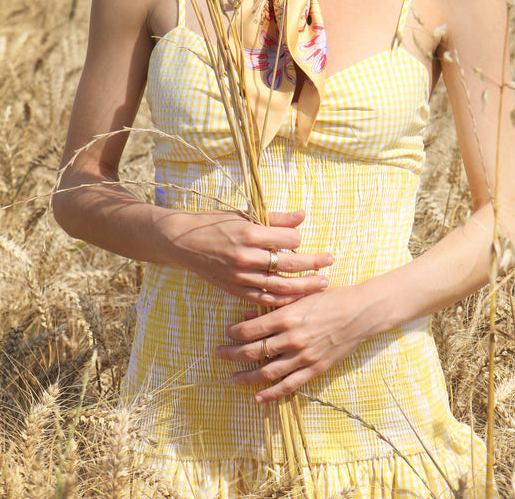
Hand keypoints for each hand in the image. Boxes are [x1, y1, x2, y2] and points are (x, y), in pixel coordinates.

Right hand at [159, 207, 332, 305]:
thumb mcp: (245, 214)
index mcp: (249, 234)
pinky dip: (282, 300)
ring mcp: (240, 276)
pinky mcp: (235, 290)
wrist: (183, 241)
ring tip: (322, 284)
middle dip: (313, 264)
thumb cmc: (215, 223)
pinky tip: (296, 298)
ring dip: (303, 286)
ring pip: (279, 286)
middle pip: (288, 265)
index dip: (298, 239)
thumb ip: (276, 218)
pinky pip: (264, 299)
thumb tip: (303, 215)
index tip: (301, 239)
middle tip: (331, 261)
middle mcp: (246, 257)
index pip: (288, 240)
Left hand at [216, 284, 378, 401]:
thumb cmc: (332, 297)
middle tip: (219, 354)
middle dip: (232, 354)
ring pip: (267, 372)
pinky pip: (288, 385)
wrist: (362, 312)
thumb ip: (276, 303)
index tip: (226, 333)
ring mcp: (303, 356)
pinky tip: (257, 397)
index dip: (235, 333)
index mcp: (289, 316)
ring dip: (247, 376)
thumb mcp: (303, 294)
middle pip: (254, 351)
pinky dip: (271, 393)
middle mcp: (293, 338)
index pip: (252, 329)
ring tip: (233, 377)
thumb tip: (250, 311)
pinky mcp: (314, 368)